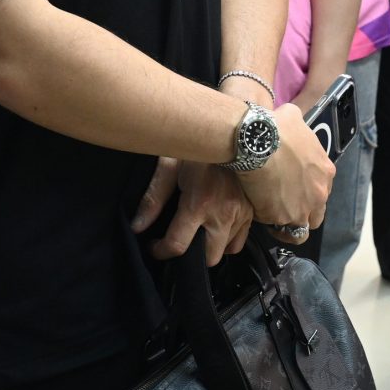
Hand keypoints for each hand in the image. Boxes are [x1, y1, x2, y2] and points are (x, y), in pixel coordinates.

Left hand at [133, 158, 254, 261]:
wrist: (234, 130)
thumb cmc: (198, 146)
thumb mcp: (170, 166)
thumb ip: (153, 198)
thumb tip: (137, 226)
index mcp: (199, 203)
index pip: (177, 245)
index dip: (161, 251)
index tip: (154, 246)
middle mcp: (223, 213)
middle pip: (209, 258)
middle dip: (191, 255)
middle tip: (179, 239)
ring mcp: (241, 213)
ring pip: (226, 251)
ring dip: (210, 247)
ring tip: (198, 232)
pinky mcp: (252, 210)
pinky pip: (240, 240)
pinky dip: (228, 239)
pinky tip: (217, 226)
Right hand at [235, 103, 333, 232]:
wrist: (258, 142)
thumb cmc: (275, 128)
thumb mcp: (292, 117)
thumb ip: (296, 125)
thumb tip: (289, 118)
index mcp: (325, 171)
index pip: (321, 189)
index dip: (306, 191)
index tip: (291, 188)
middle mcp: (320, 192)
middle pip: (316, 213)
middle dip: (302, 211)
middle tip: (282, 204)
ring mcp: (305, 207)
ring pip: (302, 228)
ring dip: (290, 224)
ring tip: (272, 217)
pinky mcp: (286, 217)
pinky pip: (282, 230)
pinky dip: (274, 226)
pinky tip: (263, 217)